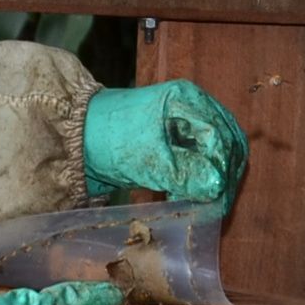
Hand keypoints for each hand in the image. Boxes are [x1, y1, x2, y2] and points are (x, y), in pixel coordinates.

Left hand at [83, 81, 247, 210]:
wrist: (77, 139)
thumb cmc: (110, 140)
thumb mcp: (148, 158)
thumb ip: (185, 173)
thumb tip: (218, 187)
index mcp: (186, 99)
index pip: (218, 134)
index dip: (222, 167)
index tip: (219, 198)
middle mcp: (193, 105)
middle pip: (226, 140)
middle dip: (225, 174)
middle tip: (219, 205)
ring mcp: (188, 120)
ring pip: (219, 150)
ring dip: (217, 177)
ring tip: (208, 203)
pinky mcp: (179, 138)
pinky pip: (204, 156)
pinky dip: (205, 176)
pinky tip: (196, 195)